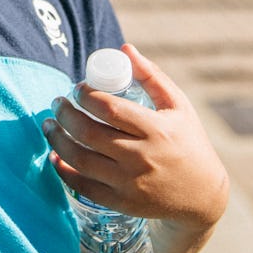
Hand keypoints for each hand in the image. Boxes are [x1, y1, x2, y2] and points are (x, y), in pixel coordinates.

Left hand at [44, 44, 227, 229]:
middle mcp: (141, 157)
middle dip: (64, 113)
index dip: (85, 95)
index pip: (109, 109)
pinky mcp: (124, 203)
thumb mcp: (178, 105)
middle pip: (89, 133)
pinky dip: (63, 171)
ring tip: (48, 124)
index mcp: (155, 130)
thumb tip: (124, 49)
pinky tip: (54, 155)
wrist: (204, 196)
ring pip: (81, 159)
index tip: (76, 88)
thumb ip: (152, 76)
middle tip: (56, 102)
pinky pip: (85, 187)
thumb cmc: (188, 141)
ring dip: (56, 139)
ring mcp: (131, 183)